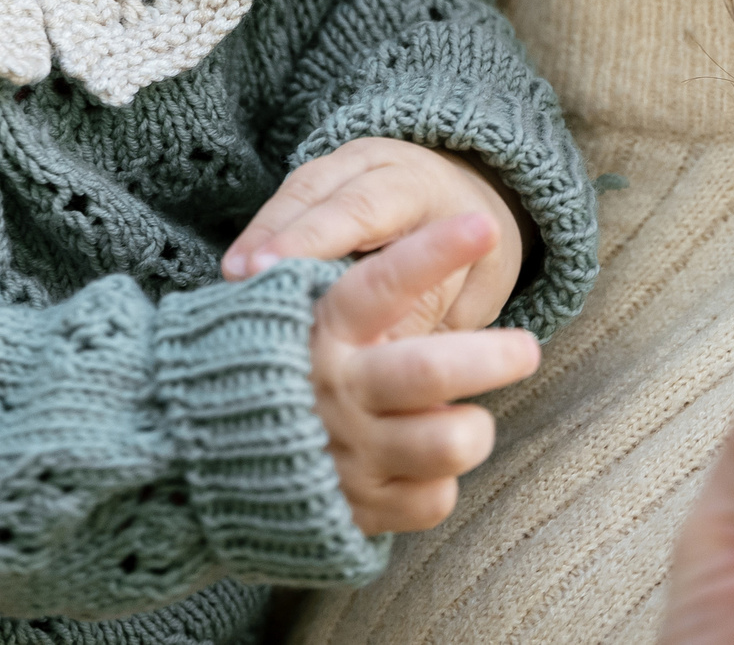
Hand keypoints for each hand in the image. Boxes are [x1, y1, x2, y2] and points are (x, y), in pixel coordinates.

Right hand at [224, 138, 531, 334]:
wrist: (474, 208)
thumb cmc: (472, 266)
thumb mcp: (465, 290)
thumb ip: (421, 315)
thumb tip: (376, 358)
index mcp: (421, 186)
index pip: (365, 207)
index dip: (317, 237)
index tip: (280, 270)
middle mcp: (378, 164)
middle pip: (316, 190)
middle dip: (277, 233)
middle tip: (242, 276)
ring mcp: (344, 165)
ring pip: (292, 193)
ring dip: (259, 235)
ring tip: (231, 278)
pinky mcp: (319, 181)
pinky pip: (284, 204)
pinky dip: (260, 237)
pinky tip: (237, 273)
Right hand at [311, 213, 542, 534]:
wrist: (205, 449)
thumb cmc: (281, 357)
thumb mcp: (297, 310)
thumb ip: (350, 288)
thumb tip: (430, 251)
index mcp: (320, 329)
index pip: (379, 286)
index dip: (432, 255)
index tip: (484, 225)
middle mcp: (333, 390)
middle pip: (427, 374)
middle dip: (491, 358)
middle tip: (528, 347)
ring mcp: (346, 452)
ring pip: (447, 443)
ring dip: (473, 428)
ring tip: (470, 417)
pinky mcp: (358, 508)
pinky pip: (433, 500)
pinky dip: (441, 480)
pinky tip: (423, 463)